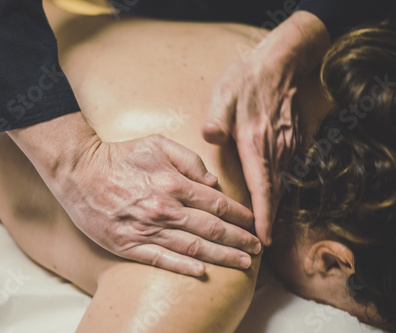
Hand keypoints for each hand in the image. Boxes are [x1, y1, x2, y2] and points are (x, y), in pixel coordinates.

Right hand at [9, 113, 258, 276]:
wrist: (79, 171)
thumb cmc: (120, 156)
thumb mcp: (157, 143)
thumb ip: (189, 160)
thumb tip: (213, 184)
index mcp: (173, 183)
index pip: (217, 203)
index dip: (240, 215)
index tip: (254, 222)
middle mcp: (164, 209)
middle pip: (211, 229)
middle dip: (239, 240)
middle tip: (257, 249)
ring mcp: (146, 230)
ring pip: (192, 248)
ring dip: (222, 257)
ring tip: (243, 264)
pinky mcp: (127, 245)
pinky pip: (160, 260)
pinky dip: (183, 268)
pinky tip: (202, 272)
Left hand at [203, 11, 329, 244]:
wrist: (280, 64)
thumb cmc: (246, 80)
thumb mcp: (224, 95)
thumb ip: (217, 118)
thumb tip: (209, 135)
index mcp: (256, 143)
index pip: (262, 188)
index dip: (263, 216)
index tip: (263, 239)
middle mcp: (275, 150)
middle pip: (274, 193)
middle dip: (268, 221)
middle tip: (258, 245)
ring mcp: (287, 146)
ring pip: (282, 185)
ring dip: (273, 209)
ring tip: (262, 230)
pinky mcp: (291, 142)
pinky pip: (286, 173)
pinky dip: (278, 191)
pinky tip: (270, 199)